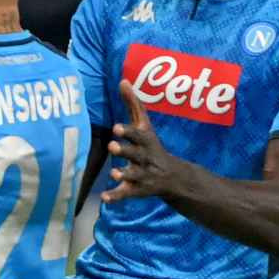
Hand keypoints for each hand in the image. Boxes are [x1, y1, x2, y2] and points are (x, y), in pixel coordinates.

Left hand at [102, 80, 178, 203]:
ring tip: (114, 173)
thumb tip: (123, 80)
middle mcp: (145, 159)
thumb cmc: (151, 146)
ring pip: (133, 176)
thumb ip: (134, 104)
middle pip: (136, 155)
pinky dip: (116, 197)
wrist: (173, 177)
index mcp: (146, 142)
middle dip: (125, 151)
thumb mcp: (145, 126)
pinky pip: (126, 194)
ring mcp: (142, 175)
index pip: (138, 135)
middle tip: (112, 146)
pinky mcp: (136, 190)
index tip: (116, 127)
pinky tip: (105, 198)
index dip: (128, 132)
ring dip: (124, 174)